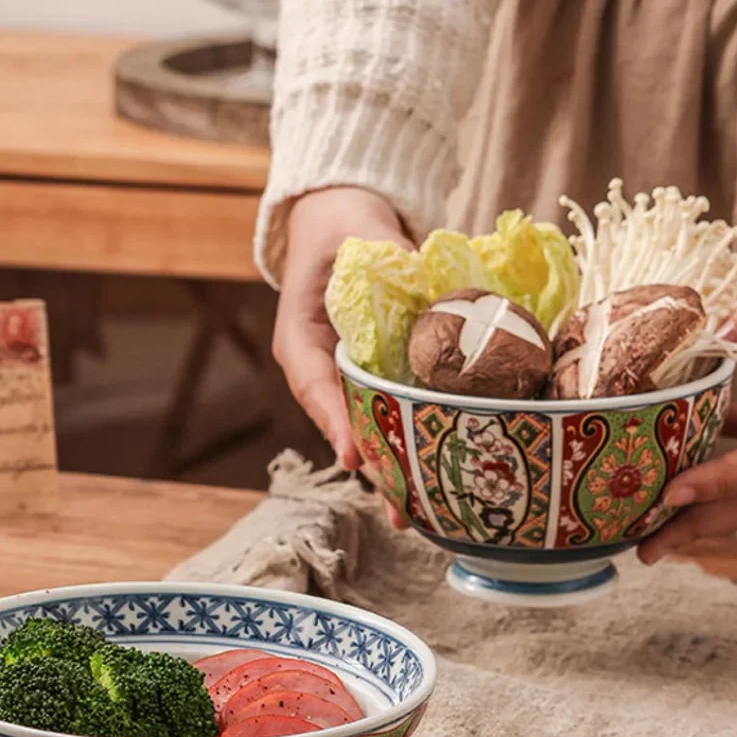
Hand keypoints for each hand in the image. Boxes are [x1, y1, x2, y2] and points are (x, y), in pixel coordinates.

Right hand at [273, 186, 412, 525]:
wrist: (344, 222)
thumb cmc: (343, 225)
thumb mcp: (358, 232)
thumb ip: (386, 258)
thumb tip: (427, 285)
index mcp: (301, 337)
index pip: (313, 384)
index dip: (333, 422)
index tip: (353, 458)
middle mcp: (320, 367)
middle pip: (341, 424)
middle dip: (372, 467)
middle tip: (401, 509)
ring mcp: (347, 376)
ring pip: (365, 430)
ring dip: (392, 469)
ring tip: (419, 514)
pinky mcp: (374, 376)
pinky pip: (388, 415)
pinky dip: (409, 443)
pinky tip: (436, 475)